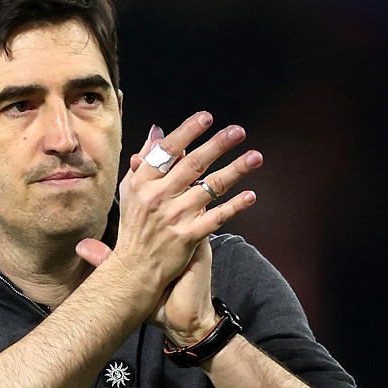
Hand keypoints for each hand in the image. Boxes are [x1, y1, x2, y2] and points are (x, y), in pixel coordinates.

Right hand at [75, 112, 261, 318]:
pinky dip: (235, 206)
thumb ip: (144, 160)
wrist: (134, 271)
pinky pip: (217, 217)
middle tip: (239, 131)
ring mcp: (174, 217)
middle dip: (218, 144)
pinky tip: (251, 195)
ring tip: (256, 157)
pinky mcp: (188, 237)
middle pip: (193, 164)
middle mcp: (158, 197)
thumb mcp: (131, 191)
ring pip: (210, 187)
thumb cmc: (134, 227)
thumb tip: (158, 131)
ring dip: (236, 170)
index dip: (188, 131)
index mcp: (143, 182)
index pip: (168, 151)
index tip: (207, 117)